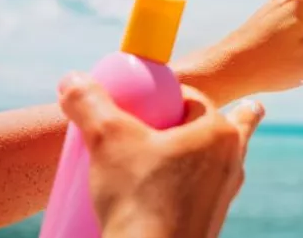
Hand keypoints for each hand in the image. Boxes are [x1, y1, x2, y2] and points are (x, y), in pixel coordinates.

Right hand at [57, 73, 264, 237]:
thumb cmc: (138, 198)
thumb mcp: (106, 140)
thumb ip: (88, 104)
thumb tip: (72, 79)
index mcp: (218, 133)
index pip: (192, 98)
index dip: (168, 94)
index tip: (145, 101)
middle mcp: (230, 162)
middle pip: (221, 128)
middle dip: (222, 117)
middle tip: (221, 112)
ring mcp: (223, 195)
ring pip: (218, 162)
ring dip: (209, 153)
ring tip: (213, 147)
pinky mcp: (209, 222)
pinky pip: (206, 193)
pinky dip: (196, 186)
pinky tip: (182, 191)